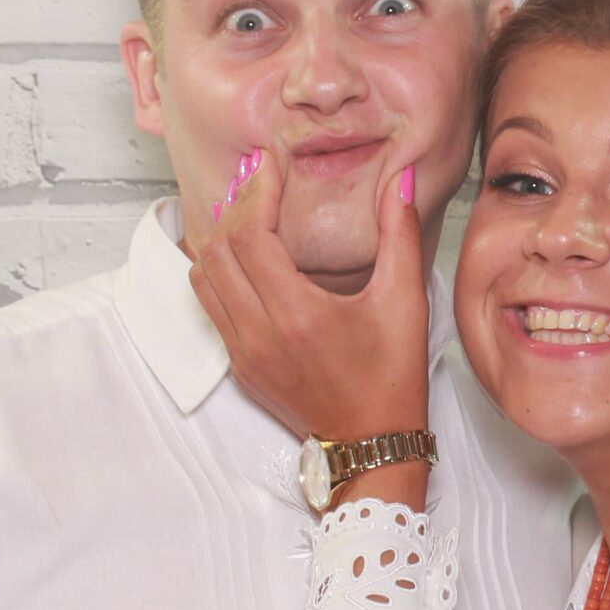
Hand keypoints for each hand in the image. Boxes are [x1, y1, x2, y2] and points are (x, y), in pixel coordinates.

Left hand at [184, 148, 430, 445]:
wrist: (372, 442)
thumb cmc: (393, 376)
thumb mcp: (405, 301)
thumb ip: (400, 233)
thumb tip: (403, 179)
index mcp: (297, 315)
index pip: (250, 237)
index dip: (255, 195)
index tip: (268, 166)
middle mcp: (259, 334)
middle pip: (216, 252)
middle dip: (234, 210)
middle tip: (257, 183)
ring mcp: (244, 353)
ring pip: (203, 280)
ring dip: (220, 241)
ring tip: (248, 215)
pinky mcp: (241, 366)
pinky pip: (212, 307)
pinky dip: (221, 274)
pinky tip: (247, 257)